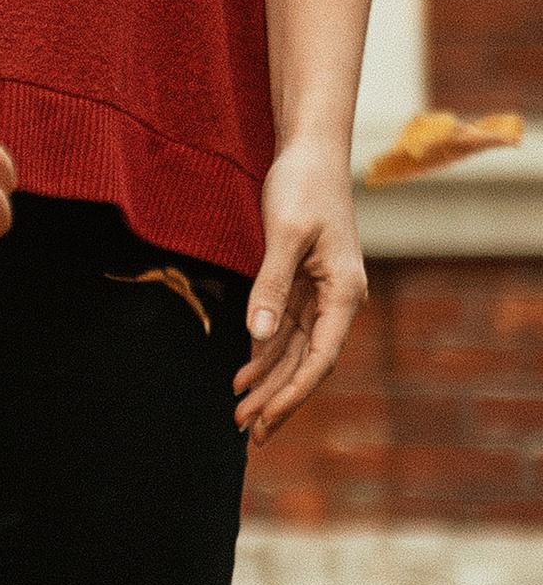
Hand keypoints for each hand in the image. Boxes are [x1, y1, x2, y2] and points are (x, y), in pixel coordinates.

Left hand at [235, 133, 365, 442]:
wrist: (311, 152)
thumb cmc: (303, 187)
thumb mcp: (284, 234)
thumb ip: (270, 286)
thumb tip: (257, 335)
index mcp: (344, 292)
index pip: (319, 357)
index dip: (292, 393)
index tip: (266, 419)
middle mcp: (338, 300)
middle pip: (307, 363)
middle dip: (278, 398)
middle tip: (246, 431)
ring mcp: (321, 294)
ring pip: (295, 351)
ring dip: (269, 382)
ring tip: (240, 413)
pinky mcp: (302, 284)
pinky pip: (285, 330)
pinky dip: (265, 354)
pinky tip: (244, 376)